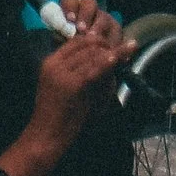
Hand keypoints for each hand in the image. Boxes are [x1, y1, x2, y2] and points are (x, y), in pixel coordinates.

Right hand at [2, 7, 131, 175]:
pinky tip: (119, 58)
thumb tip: (110, 59)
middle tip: (126, 50)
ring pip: (93, 55)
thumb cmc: (59, 115)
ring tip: (128, 53)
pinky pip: (95, 69)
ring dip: (112, 56)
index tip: (113, 44)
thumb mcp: (67, 87)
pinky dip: (109, 62)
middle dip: (108, 46)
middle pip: (87, 45)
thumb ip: (83, 71)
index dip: (97, 40)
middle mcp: (54, 64)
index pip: (76, 41)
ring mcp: (62, 73)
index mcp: (50, 62)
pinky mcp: (73, 85)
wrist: (46, 135)